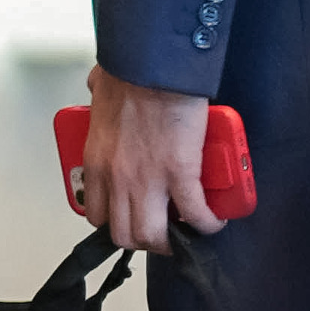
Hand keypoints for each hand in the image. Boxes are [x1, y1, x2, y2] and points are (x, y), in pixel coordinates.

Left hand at [74, 66, 222, 251]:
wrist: (155, 69)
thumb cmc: (128, 75)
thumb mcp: (98, 94)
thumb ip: (97, 98)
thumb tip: (99, 88)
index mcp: (96, 162)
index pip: (97, 213)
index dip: (116, 223)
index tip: (132, 219)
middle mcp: (117, 179)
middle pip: (125, 234)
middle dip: (145, 240)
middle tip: (162, 232)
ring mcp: (148, 180)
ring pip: (155, 234)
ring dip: (173, 241)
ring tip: (186, 233)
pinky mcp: (180, 173)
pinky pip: (194, 213)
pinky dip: (206, 224)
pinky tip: (213, 223)